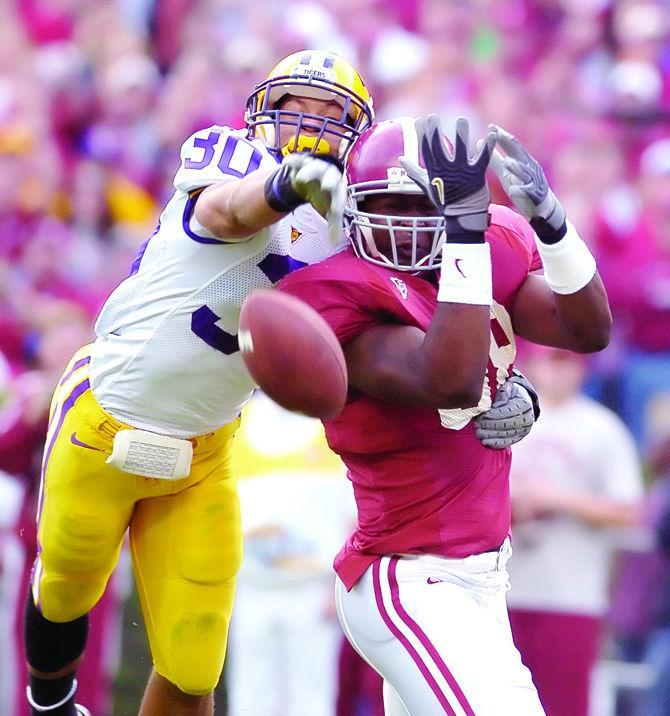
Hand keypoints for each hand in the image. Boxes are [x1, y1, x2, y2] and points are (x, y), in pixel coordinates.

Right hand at [265, 153, 345, 222]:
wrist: (313, 181)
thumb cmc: (324, 198)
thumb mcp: (330, 211)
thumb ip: (333, 226)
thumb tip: (335, 243)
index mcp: (338, 189)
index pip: (339, 196)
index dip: (337, 202)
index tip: (334, 209)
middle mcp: (330, 176)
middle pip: (331, 176)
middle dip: (328, 180)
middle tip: (326, 186)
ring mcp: (317, 167)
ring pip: (315, 167)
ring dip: (309, 172)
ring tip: (302, 178)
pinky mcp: (304, 162)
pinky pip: (299, 160)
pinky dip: (293, 161)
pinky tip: (287, 163)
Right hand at [400, 115, 495, 236]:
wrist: (464, 217)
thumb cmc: (445, 201)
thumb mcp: (428, 186)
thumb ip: (415, 171)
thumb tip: (401, 159)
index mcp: (434, 172)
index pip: (426, 151)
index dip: (423, 135)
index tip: (420, 120)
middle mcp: (446, 172)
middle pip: (439, 149)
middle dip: (435, 132)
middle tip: (433, 116)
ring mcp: (462, 173)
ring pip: (461, 150)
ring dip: (461, 135)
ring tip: (461, 120)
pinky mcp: (477, 174)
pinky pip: (483, 157)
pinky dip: (488, 144)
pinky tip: (492, 132)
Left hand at [474, 369, 539, 448]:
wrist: (524, 402)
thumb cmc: (512, 393)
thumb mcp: (509, 388)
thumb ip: (503, 394)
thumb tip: (496, 405)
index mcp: (524, 405)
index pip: (507, 412)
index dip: (493, 415)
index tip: (481, 416)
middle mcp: (527, 419)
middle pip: (505, 425)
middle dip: (489, 426)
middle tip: (477, 425)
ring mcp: (523, 430)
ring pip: (505, 435)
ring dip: (490, 435)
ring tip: (478, 432)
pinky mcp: (518, 437)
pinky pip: (506, 442)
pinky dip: (495, 443)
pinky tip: (485, 442)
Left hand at [489, 125, 565, 234]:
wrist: (542, 206)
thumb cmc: (522, 186)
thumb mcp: (506, 174)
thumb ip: (496, 160)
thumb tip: (481, 144)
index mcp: (522, 161)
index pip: (512, 145)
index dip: (502, 135)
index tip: (491, 126)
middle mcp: (530, 168)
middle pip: (520, 153)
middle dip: (510, 144)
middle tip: (499, 135)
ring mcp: (534, 181)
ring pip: (525, 172)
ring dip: (516, 167)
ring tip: (507, 162)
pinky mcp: (535, 195)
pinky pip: (528, 192)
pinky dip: (521, 190)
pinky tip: (513, 190)